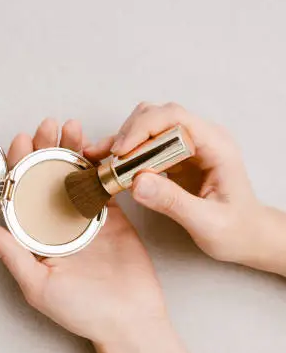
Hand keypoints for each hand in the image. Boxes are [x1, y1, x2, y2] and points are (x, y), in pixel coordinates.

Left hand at [0, 118, 187, 352]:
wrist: (130, 320)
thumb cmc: (82, 312)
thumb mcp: (38, 285)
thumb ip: (11, 253)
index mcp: (35, 237)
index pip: (21, 193)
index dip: (18, 165)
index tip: (21, 140)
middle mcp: (56, 224)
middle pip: (46, 177)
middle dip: (45, 148)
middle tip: (48, 126)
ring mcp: (85, 218)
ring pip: (74, 175)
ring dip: (71, 149)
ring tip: (71, 128)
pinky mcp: (111, 217)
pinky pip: (103, 185)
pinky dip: (100, 164)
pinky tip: (96, 146)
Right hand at [86, 102, 261, 264]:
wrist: (247, 236)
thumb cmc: (236, 230)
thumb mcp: (206, 222)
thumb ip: (172, 202)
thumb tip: (137, 182)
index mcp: (216, 146)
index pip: (175, 118)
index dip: (143, 129)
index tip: (121, 152)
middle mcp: (202, 139)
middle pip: (157, 116)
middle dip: (129, 134)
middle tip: (111, 162)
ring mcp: (188, 147)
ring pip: (149, 128)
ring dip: (124, 142)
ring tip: (103, 162)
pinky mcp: (177, 159)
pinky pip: (147, 147)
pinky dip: (128, 155)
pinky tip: (112, 167)